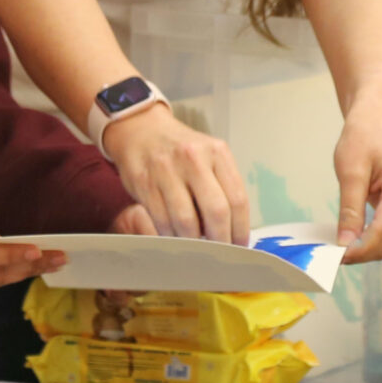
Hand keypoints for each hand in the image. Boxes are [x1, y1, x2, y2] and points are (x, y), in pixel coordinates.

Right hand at [97, 102, 250, 243]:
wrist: (141, 129)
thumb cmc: (181, 150)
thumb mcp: (209, 156)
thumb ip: (223, 186)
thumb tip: (234, 230)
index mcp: (217, 152)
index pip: (237, 199)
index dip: (241, 229)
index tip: (239, 245)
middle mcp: (193, 158)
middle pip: (216, 211)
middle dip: (220, 240)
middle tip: (219, 252)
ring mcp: (166, 169)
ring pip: (186, 221)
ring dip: (193, 241)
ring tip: (196, 245)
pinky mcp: (144, 182)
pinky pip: (161, 220)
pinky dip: (170, 235)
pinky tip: (175, 235)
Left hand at [333, 108, 381, 261]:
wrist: (374, 120)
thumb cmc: (363, 137)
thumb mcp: (350, 172)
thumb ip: (350, 209)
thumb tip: (346, 243)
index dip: (361, 247)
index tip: (337, 257)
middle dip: (363, 252)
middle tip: (333, 259)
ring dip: (367, 249)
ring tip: (339, 251)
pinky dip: (370, 239)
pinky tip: (350, 240)